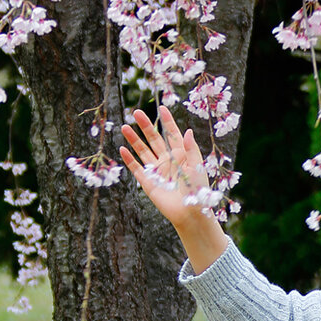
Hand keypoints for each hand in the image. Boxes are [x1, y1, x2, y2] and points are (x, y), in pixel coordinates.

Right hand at [120, 106, 227, 272]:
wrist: (190, 212)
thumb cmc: (197, 190)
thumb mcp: (197, 166)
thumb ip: (191, 149)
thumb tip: (187, 130)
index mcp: (181, 155)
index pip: (172, 134)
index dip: (167, 121)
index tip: (161, 107)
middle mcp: (167, 160)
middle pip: (154, 139)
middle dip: (145, 125)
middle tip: (136, 112)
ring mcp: (157, 170)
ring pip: (143, 151)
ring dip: (134, 139)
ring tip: (125, 126)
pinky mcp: (148, 182)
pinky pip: (136, 168)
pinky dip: (129, 159)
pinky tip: (122, 149)